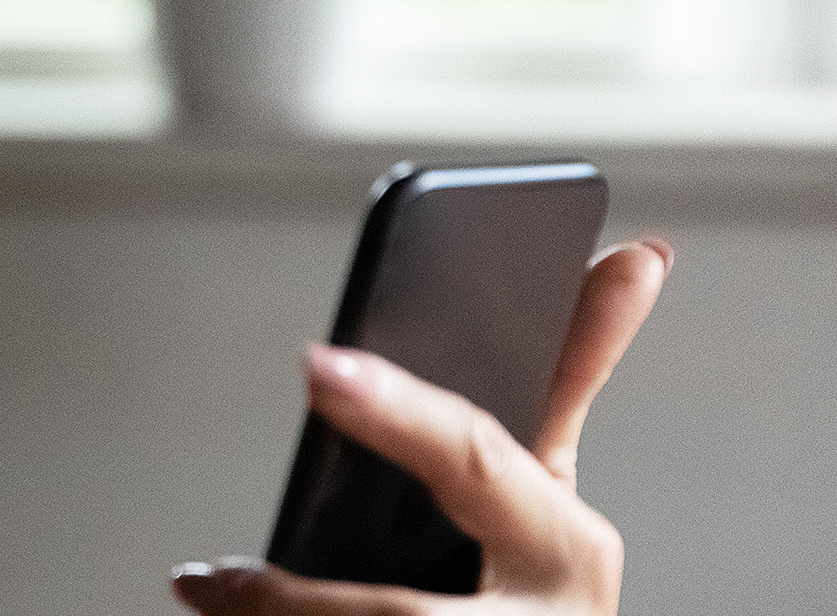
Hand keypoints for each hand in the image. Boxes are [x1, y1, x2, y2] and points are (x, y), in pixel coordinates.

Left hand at [173, 238, 670, 614]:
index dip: (397, 411)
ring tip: (203, 594)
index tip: (315, 364)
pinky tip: (218, 614)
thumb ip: (569, 377)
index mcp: (567, 550)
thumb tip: (633, 256)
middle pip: (401, 613)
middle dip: (296, 601)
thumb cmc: (533, 583)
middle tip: (204, 575)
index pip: (471, 459)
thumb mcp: (546, 489)